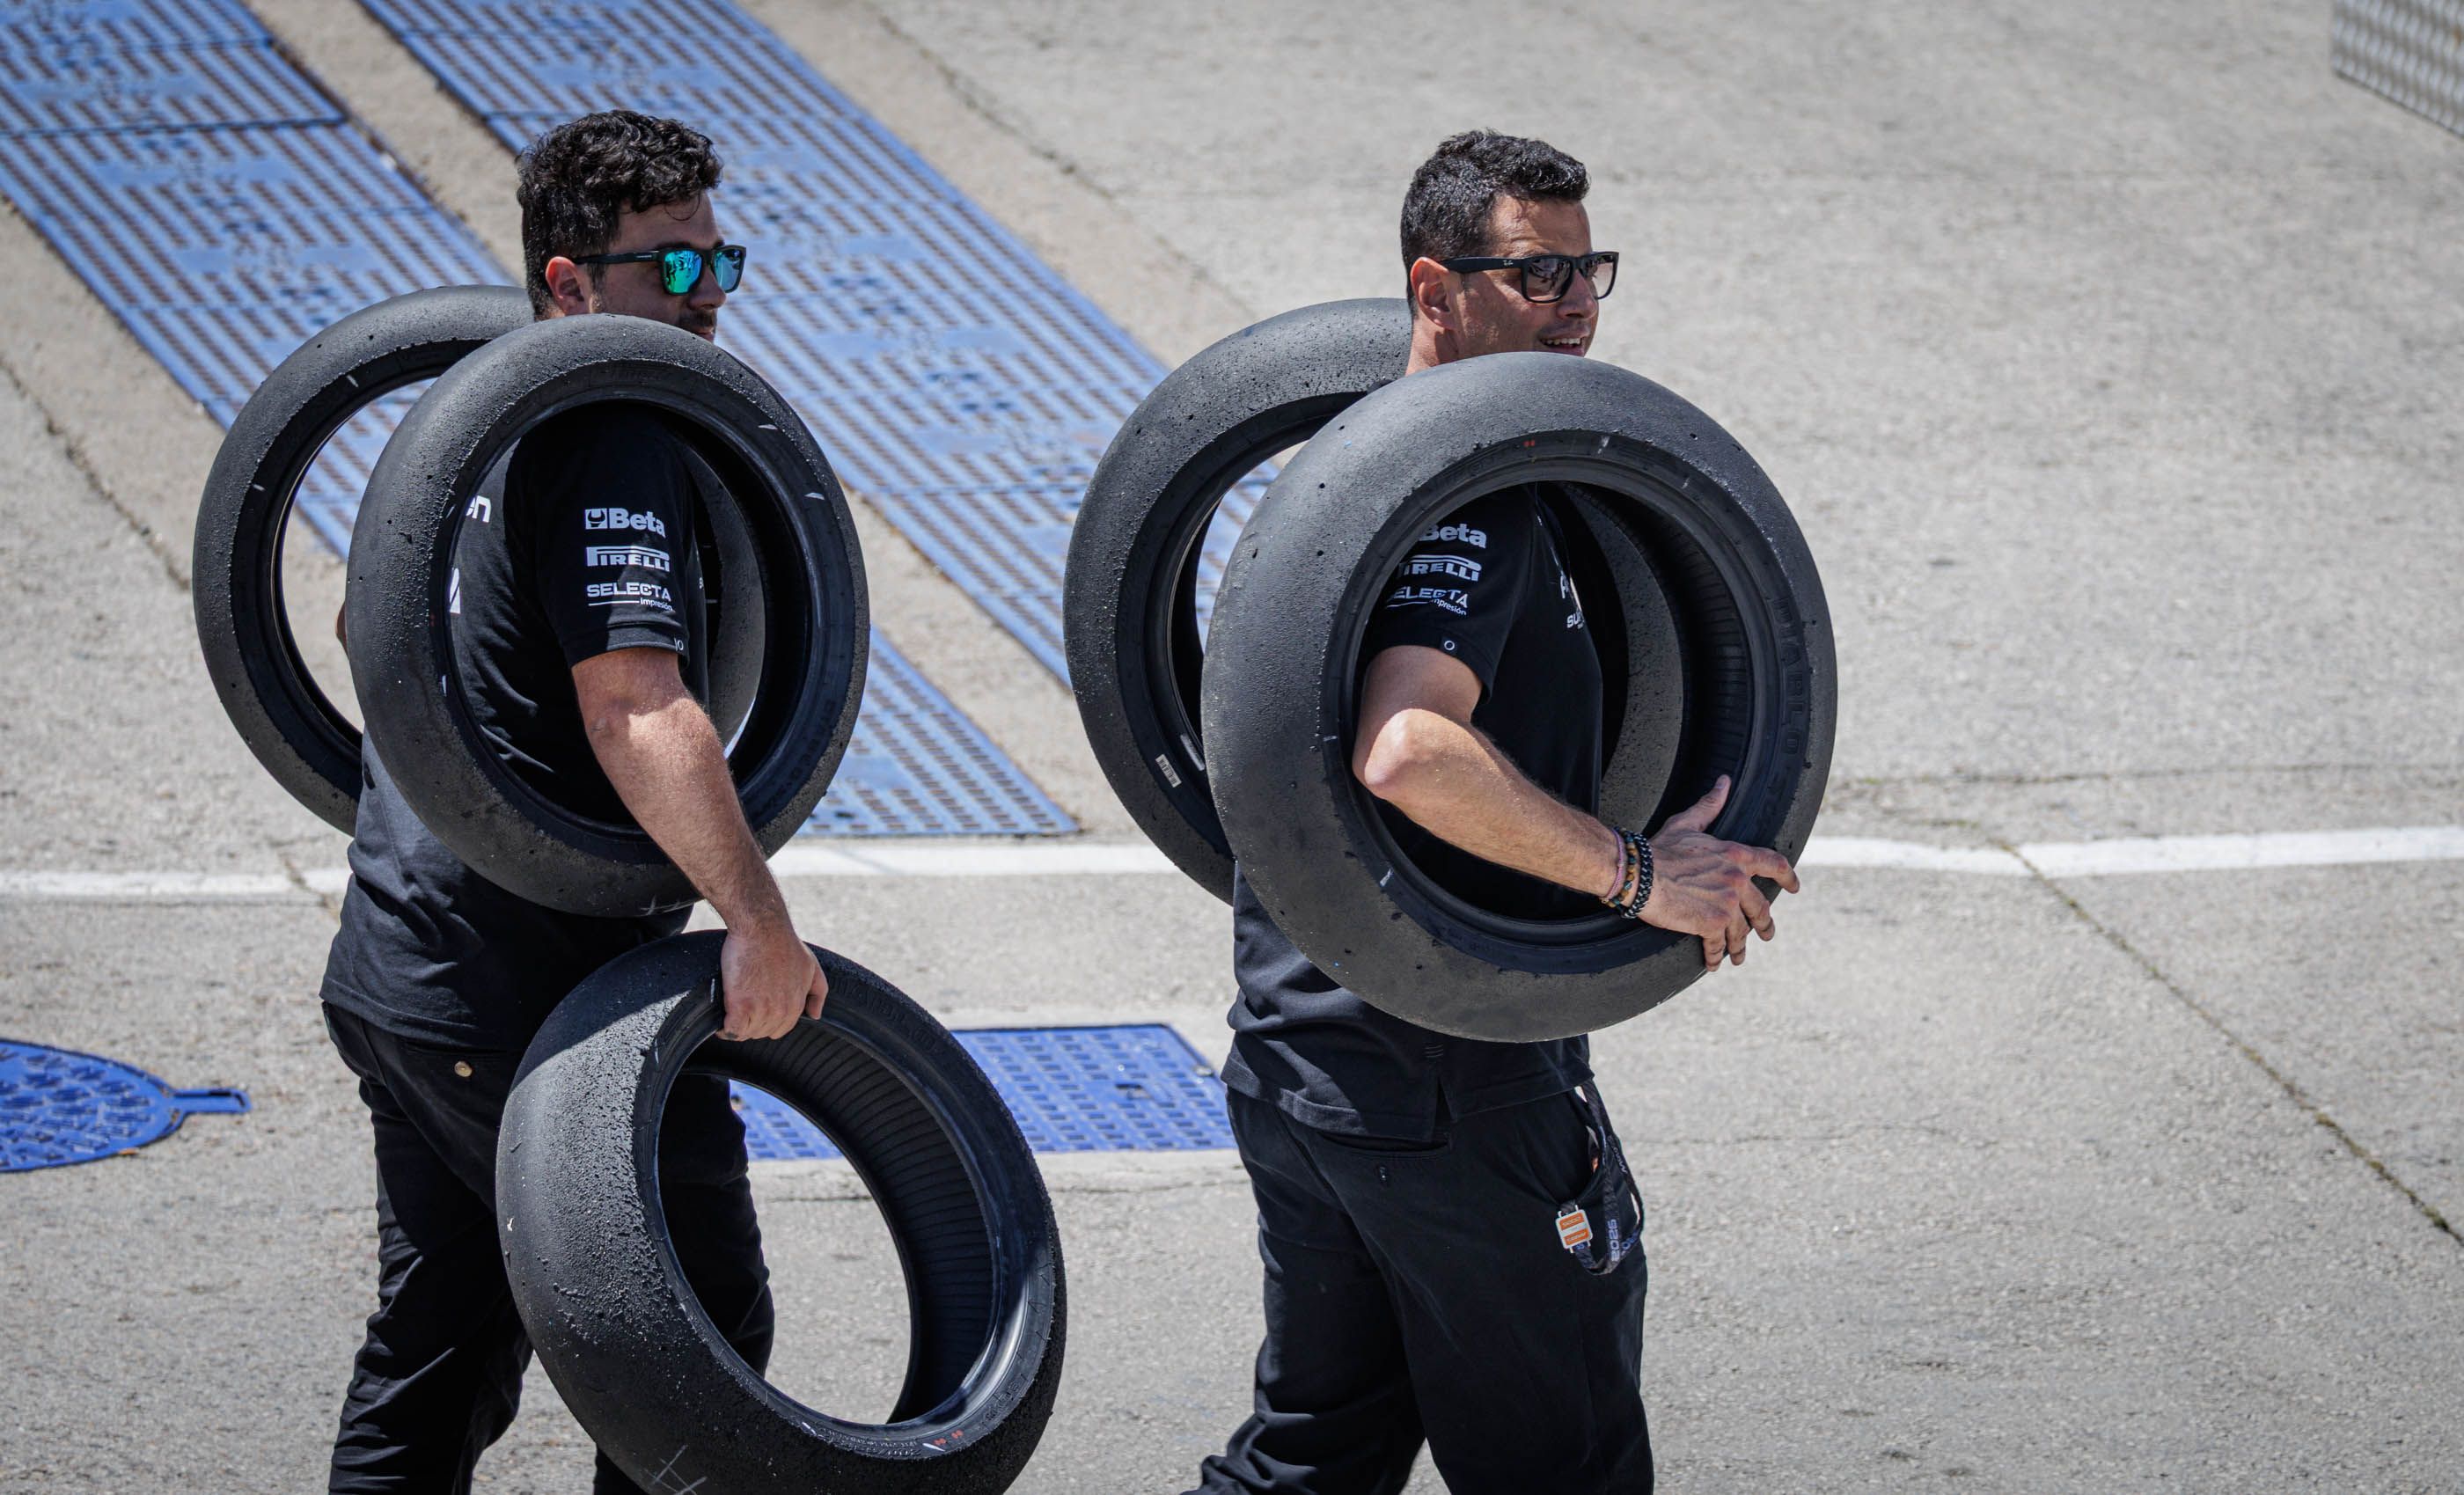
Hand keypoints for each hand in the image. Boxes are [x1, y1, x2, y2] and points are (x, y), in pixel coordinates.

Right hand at [716, 915, 826, 1040]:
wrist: (762, 928)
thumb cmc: (783, 943)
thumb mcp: (811, 966)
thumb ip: (818, 992)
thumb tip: (815, 1015)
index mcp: (795, 1004)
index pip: (780, 1029)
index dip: (766, 1022)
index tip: (755, 1012)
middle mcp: (780, 1011)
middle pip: (761, 1032)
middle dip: (751, 1024)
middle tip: (741, 1009)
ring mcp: (761, 1010)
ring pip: (746, 1033)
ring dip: (737, 1026)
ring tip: (729, 1013)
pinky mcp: (740, 1006)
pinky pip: (732, 1030)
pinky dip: (725, 1029)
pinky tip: (721, 1020)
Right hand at [1640, 775, 1801, 971]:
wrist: (1639, 873)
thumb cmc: (1659, 848)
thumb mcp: (1688, 823)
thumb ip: (1710, 805)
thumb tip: (1723, 781)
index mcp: (1735, 855)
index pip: (1774, 865)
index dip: (1788, 878)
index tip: (1794, 888)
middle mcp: (1737, 880)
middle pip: (1761, 908)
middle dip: (1764, 924)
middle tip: (1766, 934)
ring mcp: (1727, 904)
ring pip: (1741, 931)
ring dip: (1739, 946)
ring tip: (1737, 956)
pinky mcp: (1711, 924)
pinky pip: (1718, 945)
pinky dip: (1716, 956)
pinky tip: (1713, 963)